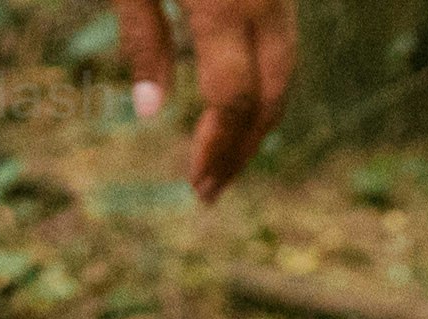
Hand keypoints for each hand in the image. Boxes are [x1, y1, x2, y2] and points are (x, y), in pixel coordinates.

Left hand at [123, 0, 293, 198]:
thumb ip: (142, 36)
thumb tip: (148, 110)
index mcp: (224, 5)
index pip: (232, 97)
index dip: (216, 147)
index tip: (196, 183)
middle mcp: (265, 3)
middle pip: (270, 97)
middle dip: (243, 150)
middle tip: (212, 190)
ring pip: (285, 74)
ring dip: (258, 123)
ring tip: (225, 159)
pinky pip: (283, 45)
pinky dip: (266, 86)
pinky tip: (239, 109)